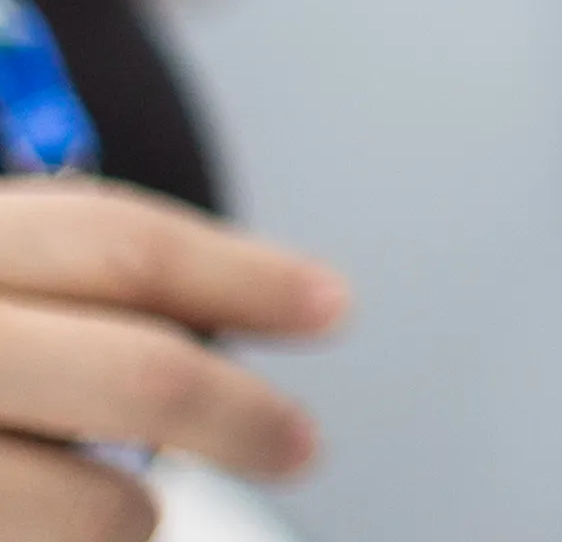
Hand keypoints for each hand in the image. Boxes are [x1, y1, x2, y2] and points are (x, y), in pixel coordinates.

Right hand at [0, 181, 336, 539]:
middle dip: (242, 415)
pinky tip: (51, 526)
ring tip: (115, 508)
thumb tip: (278, 305)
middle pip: (142, 375)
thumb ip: (66, 289)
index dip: (244, 276)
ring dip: (130, 513)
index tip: (331, 305)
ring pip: (96, 503)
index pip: (120, 245)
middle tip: (298, 446)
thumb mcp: (0, 282)